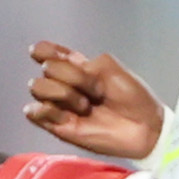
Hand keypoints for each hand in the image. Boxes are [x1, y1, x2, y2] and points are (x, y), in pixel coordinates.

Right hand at [25, 40, 166, 158]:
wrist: (143, 126)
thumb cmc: (133, 97)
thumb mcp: (110, 67)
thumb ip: (83, 63)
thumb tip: (61, 68)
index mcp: (78, 68)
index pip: (48, 53)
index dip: (45, 51)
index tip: (60, 56)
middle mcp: (65, 84)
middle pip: (46, 69)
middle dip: (70, 76)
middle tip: (94, 90)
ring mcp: (60, 106)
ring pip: (37, 88)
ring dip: (62, 93)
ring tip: (85, 106)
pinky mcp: (58, 127)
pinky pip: (34, 113)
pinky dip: (45, 110)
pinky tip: (65, 115)